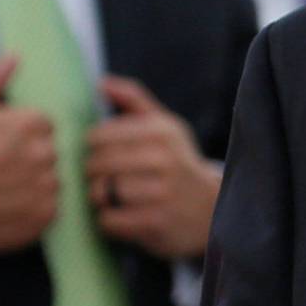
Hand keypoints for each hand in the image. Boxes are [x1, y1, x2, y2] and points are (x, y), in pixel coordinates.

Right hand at [0, 56, 58, 252]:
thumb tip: (15, 56)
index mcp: (29, 123)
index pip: (45, 125)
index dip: (22, 134)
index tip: (1, 145)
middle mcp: (44, 154)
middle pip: (51, 152)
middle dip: (31, 158)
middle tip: (0, 168)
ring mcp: (47, 186)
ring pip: (53, 180)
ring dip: (35, 183)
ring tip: (3, 187)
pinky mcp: (46, 215)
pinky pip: (51, 207)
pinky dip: (34, 207)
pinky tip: (8, 204)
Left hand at [87, 77, 221, 259]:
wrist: (213, 212)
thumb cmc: (178, 164)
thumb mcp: (165, 128)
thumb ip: (134, 100)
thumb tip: (101, 82)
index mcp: (161, 131)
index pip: (98, 137)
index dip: (92, 147)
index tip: (103, 154)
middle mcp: (163, 160)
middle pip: (97, 165)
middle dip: (92, 174)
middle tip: (102, 179)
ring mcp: (161, 194)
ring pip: (101, 193)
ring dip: (99, 197)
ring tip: (111, 197)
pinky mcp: (156, 223)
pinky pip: (109, 220)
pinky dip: (108, 221)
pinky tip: (121, 216)